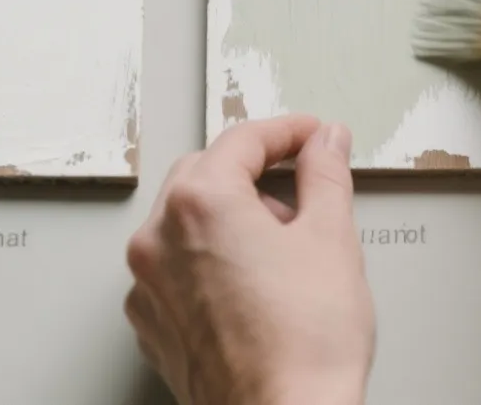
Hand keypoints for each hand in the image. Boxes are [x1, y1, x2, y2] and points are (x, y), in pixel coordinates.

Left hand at [125, 115, 373, 404]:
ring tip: (283, 251)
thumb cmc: (305, 346)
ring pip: (185, 225)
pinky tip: (253, 286)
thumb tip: (325, 145)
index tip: (312, 137)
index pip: (243, 141)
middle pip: (204, 175)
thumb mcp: (332, 239)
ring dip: (229, 221)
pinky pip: (175, 272)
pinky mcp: (152, 326)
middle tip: (301, 188)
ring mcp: (148, 286)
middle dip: (252, 175)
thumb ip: (325, 175)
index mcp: (199, 202)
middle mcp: (158, 239)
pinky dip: (208, 264)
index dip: (287, 133)